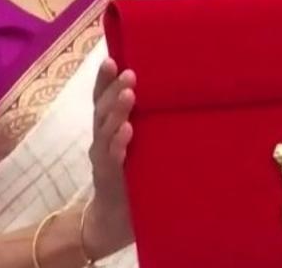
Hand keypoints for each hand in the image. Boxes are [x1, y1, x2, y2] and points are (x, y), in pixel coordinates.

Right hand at [81, 58, 136, 257]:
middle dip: (113, 89)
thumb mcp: (141, 148)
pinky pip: (111, 160)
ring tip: (129, 95)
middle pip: (101, 109)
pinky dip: (118, 145)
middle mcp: (101, 140)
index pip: (102, 98)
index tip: (112, 58)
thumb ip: (148, 125)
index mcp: (108, 129)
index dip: (104, 79)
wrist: (114, 223)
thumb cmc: (134, 179)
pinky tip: (126, 133)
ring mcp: (102, 160)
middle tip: (129, 73)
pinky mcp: (109, 180)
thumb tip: (180, 97)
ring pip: (104, 131)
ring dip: (116, 112)